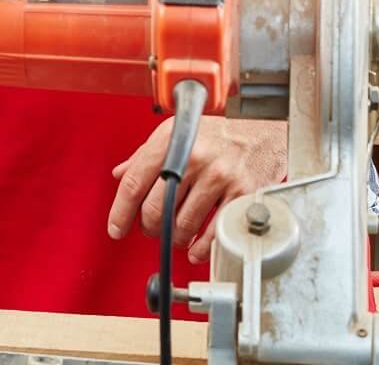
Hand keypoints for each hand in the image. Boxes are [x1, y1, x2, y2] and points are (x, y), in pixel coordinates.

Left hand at [107, 116, 288, 262]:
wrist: (263, 129)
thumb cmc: (217, 132)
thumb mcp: (176, 132)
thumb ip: (146, 155)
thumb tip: (120, 174)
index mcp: (171, 141)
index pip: (134, 182)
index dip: (120, 211)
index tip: (116, 229)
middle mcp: (193, 157)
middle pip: (156, 209)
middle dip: (149, 227)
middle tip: (152, 229)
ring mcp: (219, 176)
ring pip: (183, 225)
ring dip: (175, 238)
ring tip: (177, 235)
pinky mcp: (241, 193)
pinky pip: (214, 232)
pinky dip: (201, 248)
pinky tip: (196, 248)